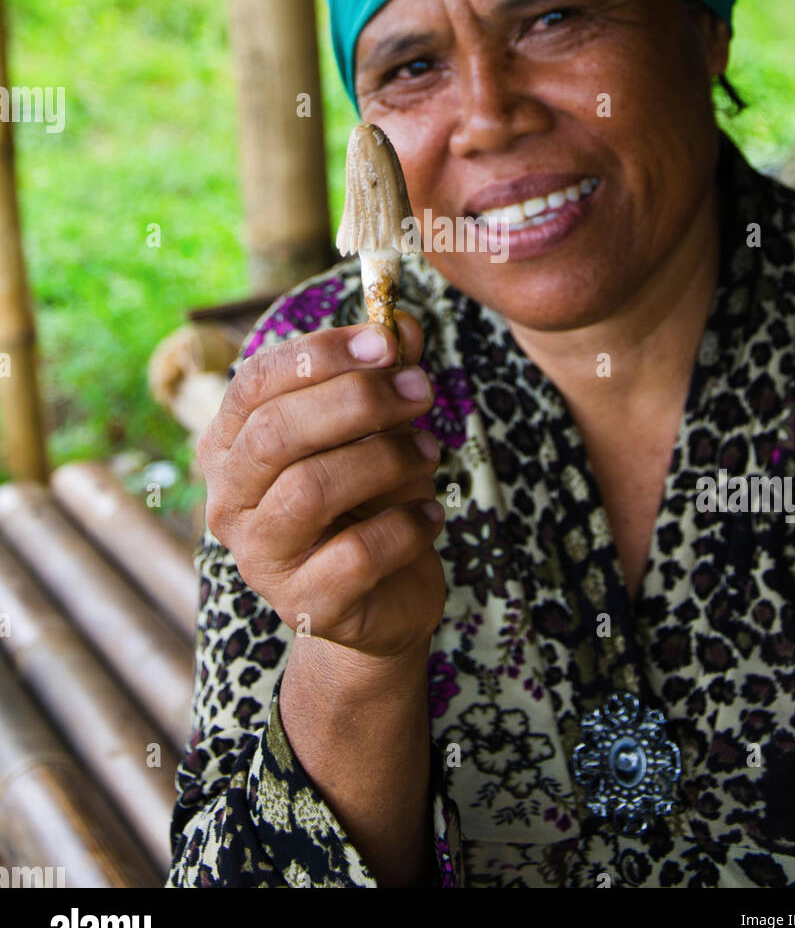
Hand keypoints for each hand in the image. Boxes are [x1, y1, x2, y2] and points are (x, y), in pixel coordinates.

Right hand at [197, 310, 445, 659]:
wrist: (383, 595)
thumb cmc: (370, 499)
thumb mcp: (381, 428)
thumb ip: (387, 375)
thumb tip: (405, 323)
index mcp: (233, 443)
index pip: (256, 381)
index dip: (321, 353)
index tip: (386, 341)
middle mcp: (230, 499)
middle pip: (277, 433)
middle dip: (358, 401)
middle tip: (421, 392)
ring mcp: (261, 556)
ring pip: (310, 489)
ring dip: (385, 460)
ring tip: (430, 452)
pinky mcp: (303, 604)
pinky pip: (354, 555)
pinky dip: (405, 526)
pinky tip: (430, 515)